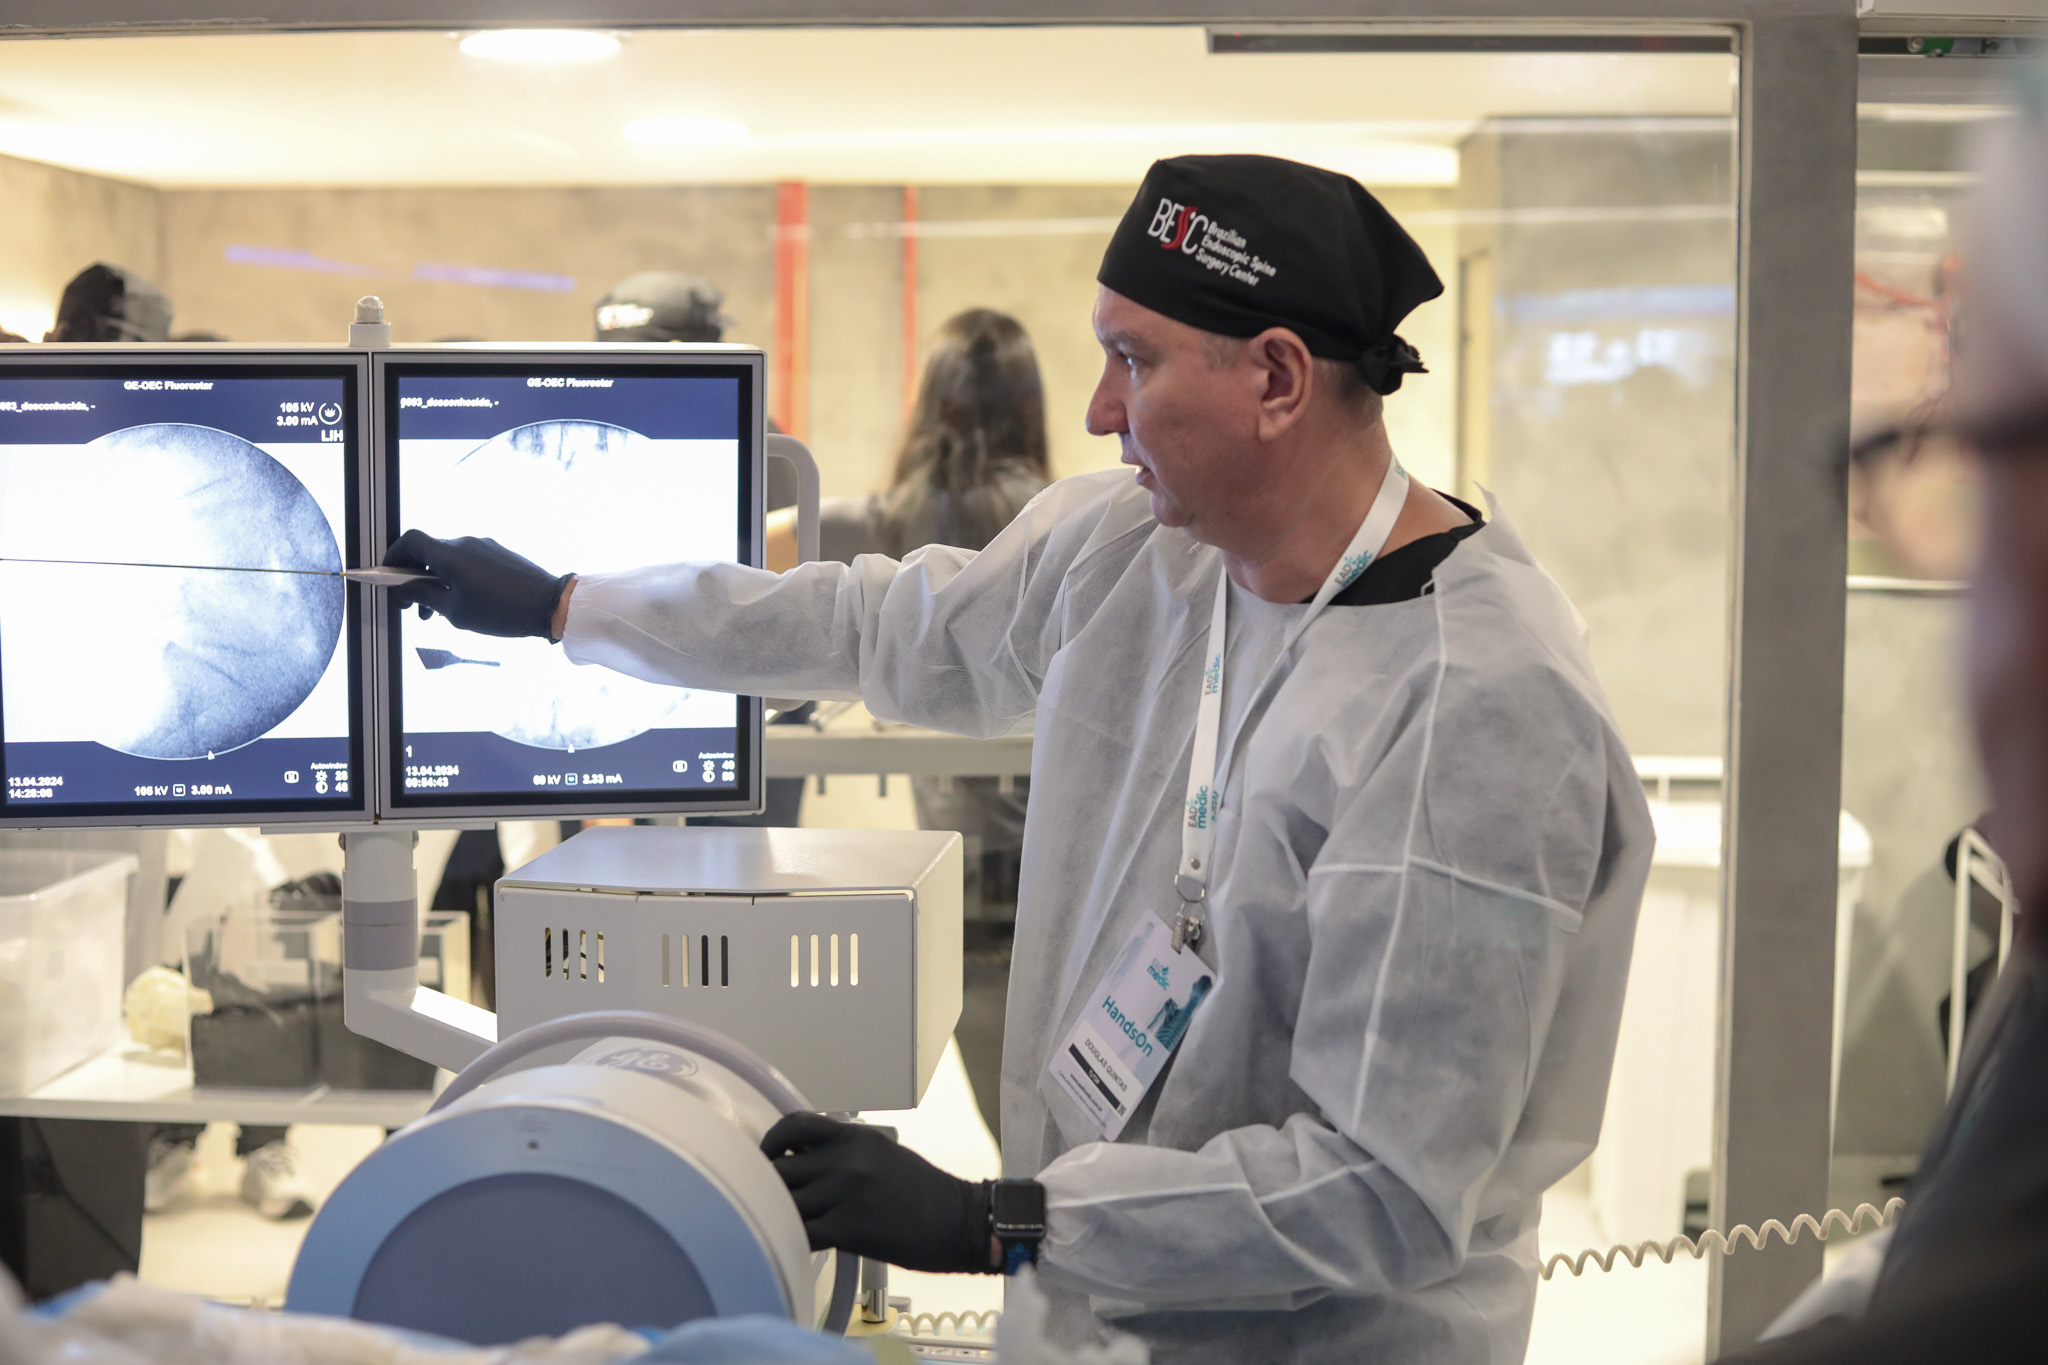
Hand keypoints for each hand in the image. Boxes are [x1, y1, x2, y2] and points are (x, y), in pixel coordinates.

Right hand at [382, 530, 572, 639]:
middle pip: (428, 552)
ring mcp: (484, 546)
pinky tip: (462, 603)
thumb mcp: (454, 611)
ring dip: (436, 582)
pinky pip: (468, 561)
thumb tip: (405, 588)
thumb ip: (425, 595)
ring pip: (448, 559)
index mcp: (449, 554)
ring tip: (435, 614)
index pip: (409, 541)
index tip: (388, 577)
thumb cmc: (501, 611)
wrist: (548, 605)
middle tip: (412, 606)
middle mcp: (465, 543)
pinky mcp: (499, 553)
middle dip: (414, 578)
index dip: (393, 557)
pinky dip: (456, 578)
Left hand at [760, 1113, 997, 1273]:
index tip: (768, 1158)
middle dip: (769, 1185)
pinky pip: (801, 1232)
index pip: (793, 1125)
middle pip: (778, 1169)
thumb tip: (800, 1162)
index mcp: (853, 1136)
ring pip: (784, 1203)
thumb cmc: (922, 1191)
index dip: (772, 1143)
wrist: (959, 1222)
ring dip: (780, 1215)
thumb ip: (840, 1154)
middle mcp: (845, 1159)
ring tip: (786, 1223)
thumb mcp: (880, 1154)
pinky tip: (800, 1242)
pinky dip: (793, 1238)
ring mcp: (844, 1193)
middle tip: (774, 1198)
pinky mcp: (847, 1229)